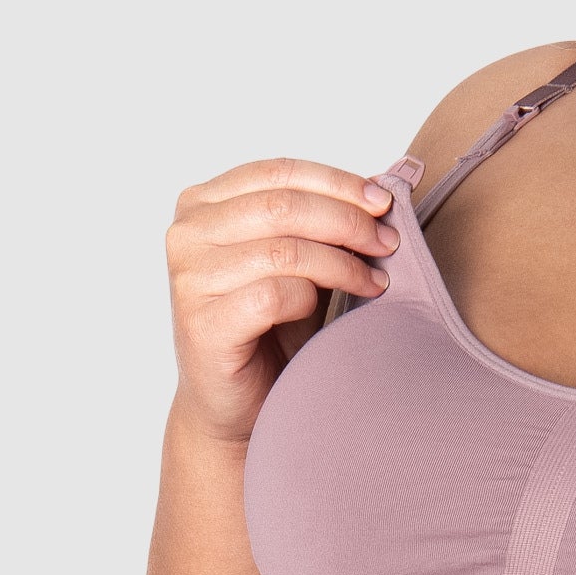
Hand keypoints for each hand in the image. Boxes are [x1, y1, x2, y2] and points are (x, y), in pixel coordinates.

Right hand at [165, 156, 399, 443]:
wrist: (239, 402)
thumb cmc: (270, 326)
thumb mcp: (298, 258)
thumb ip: (321, 218)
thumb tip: (383, 182)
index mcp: (203, 203)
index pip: (278, 172)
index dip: (337, 182)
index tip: (383, 201)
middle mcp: (187, 234)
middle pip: (284, 206)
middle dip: (347, 221)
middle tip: (388, 242)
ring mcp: (190, 279)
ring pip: (283, 250)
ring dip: (342, 263)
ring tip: (375, 280)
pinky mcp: (203, 323)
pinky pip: (274, 295)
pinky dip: (314, 298)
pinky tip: (335, 311)